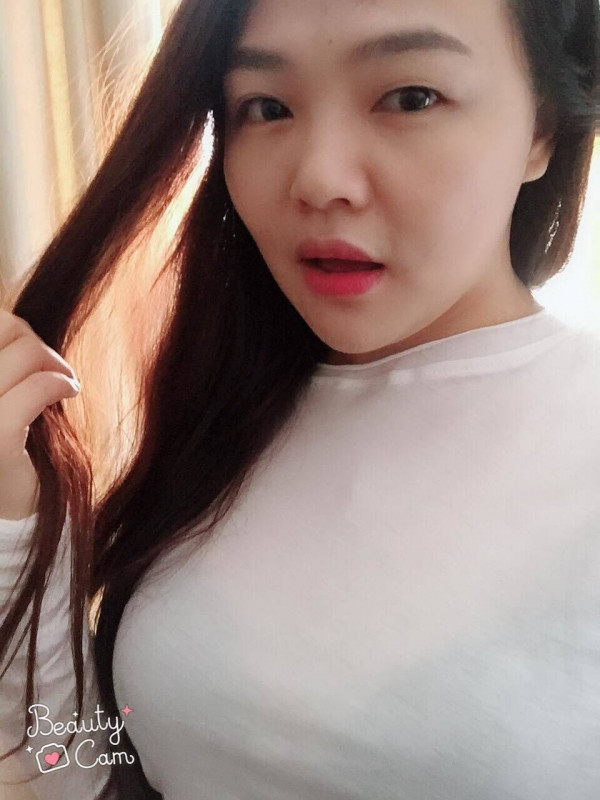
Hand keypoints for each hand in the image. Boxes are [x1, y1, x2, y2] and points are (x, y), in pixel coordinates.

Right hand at [0, 309, 79, 519]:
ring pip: (25, 353)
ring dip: (55, 363)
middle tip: (55, 370)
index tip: (29, 351)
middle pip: (7, 327)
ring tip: (65, 383)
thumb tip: (19, 325)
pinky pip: (35, 390)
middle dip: (38, 344)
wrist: (3, 505)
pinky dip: (59, 384)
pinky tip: (68, 393)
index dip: (12, 327)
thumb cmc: (1, 446)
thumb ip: (3, 363)